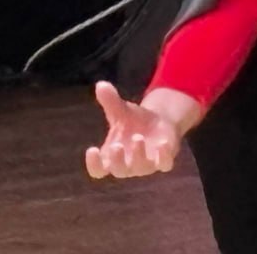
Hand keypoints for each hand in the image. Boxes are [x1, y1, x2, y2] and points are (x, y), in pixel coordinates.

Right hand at [84, 81, 201, 178]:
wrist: (159, 122)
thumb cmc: (134, 121)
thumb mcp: (122, 110)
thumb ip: (111, 101)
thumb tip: (101, 85)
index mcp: (112, 156)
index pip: (98, 169)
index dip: (94, 164)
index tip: (92, 150)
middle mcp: (127, 164)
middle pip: (119, 170)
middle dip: (117, 160)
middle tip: (117, 146)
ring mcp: (146, 165)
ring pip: (140, 168)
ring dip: (139, 155)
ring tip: (137, 138)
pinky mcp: (164, 161)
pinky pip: (164, 164)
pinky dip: (163, 158)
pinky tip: (162, 144)